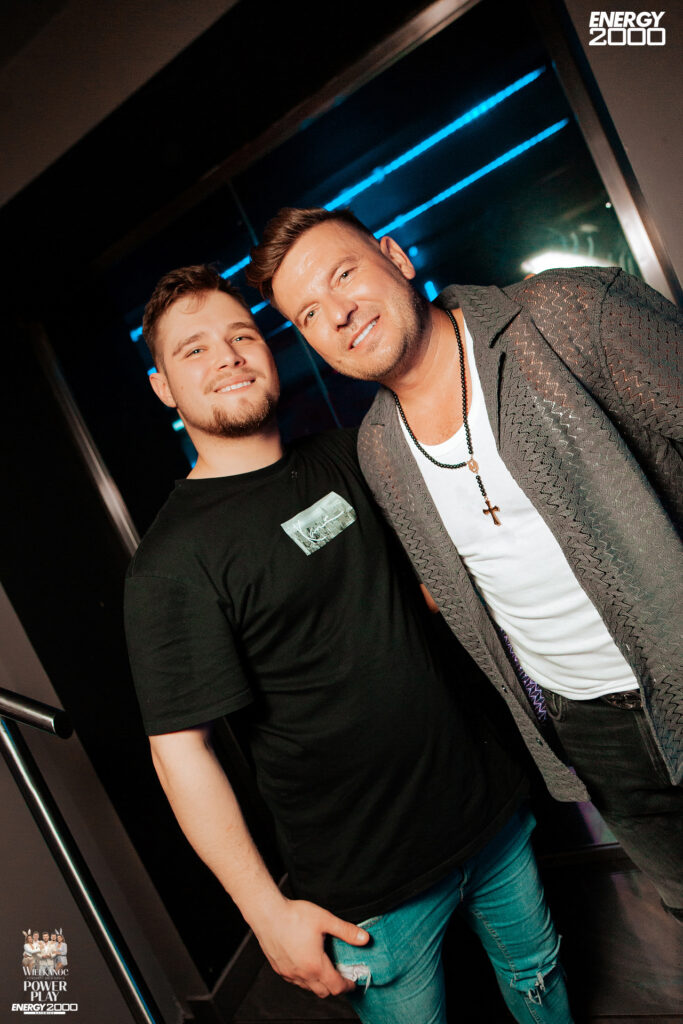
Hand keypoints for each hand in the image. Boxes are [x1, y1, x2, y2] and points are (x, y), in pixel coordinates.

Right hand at [252, 897, 368, 998]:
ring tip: (325, 968)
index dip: (348, 986)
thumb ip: (346, 931)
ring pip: (309, 988)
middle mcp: (302, 974)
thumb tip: (365, 939)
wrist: (267, 913)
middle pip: (324, 992)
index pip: (336, 987)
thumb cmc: (294, 915)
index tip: (353, 981)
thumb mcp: (325, 920)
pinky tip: (307, 963)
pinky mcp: (279, 969)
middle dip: (335, 987)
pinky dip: (305, 978)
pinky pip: (296, 981)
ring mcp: (289, 973)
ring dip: (320, 983)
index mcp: (315, 965)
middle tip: (342, 974)